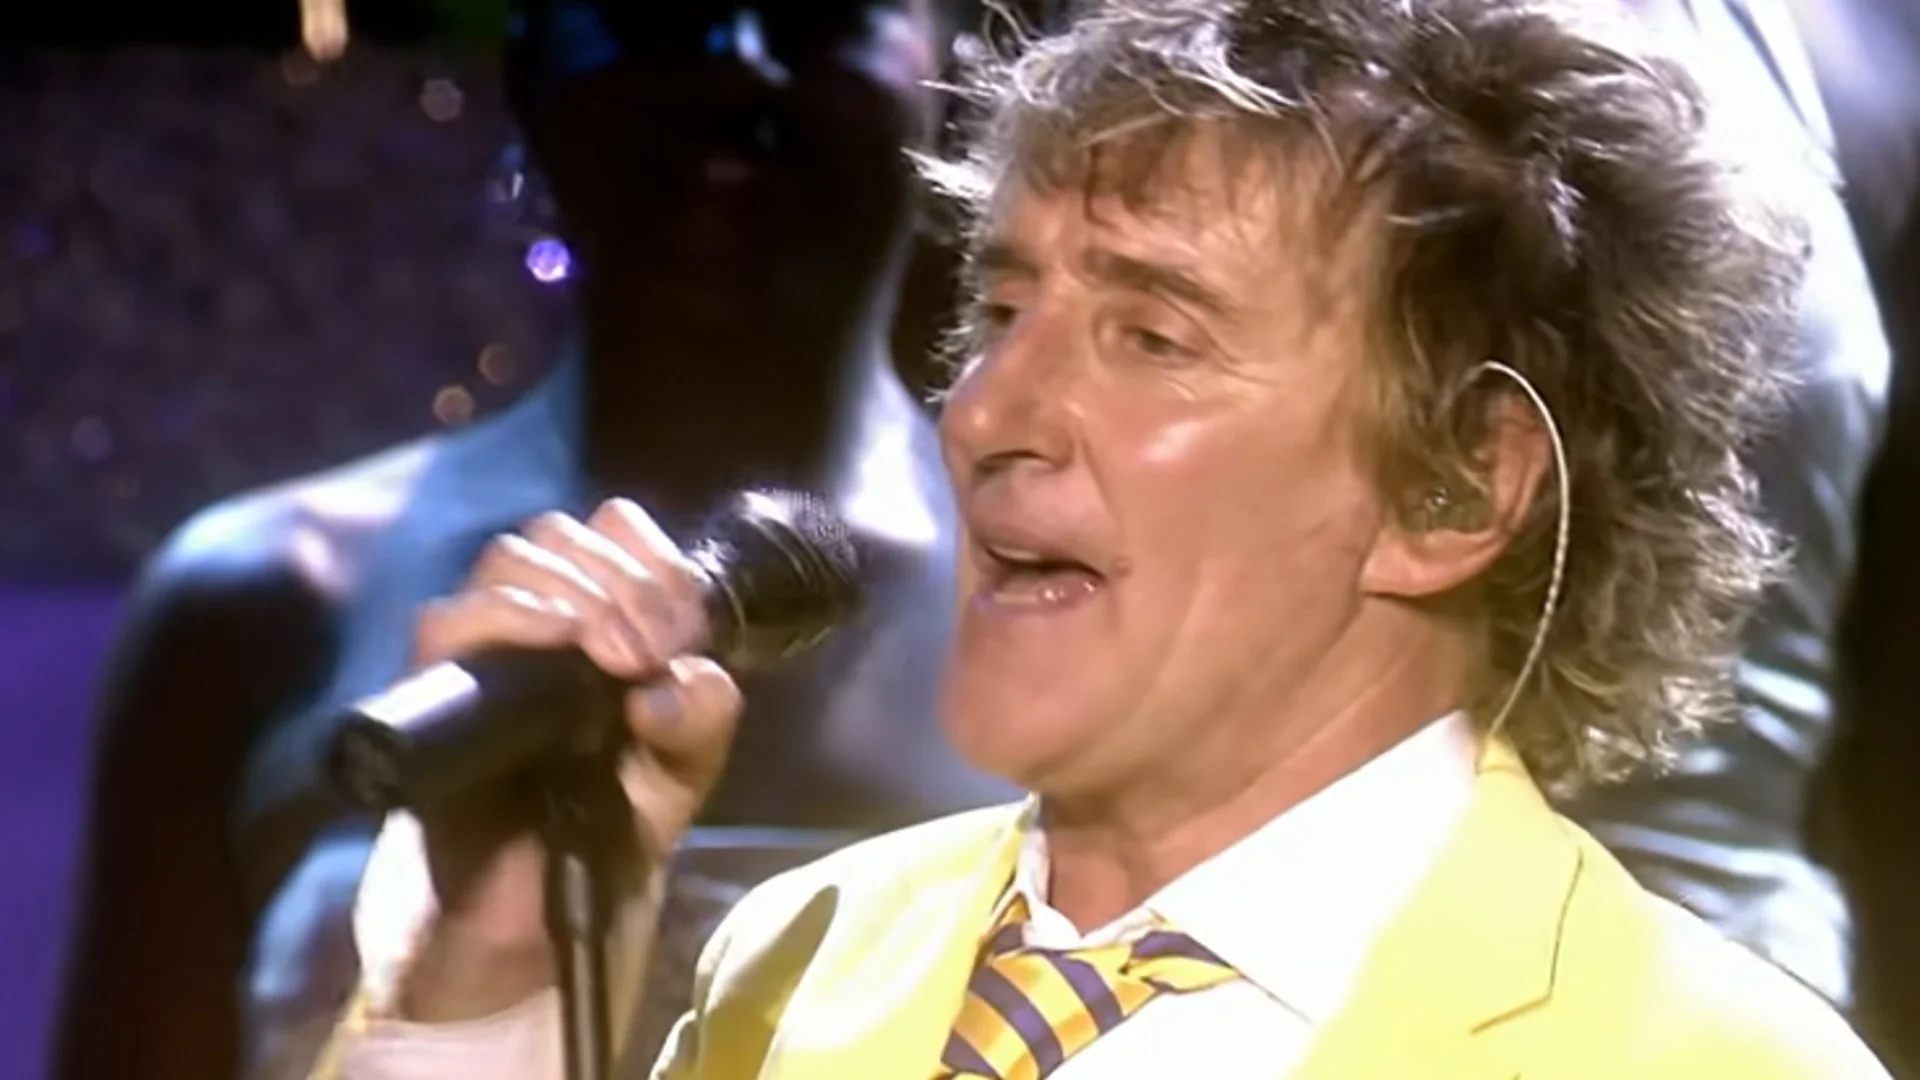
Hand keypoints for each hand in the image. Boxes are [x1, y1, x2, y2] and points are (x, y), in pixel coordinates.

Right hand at [396, 498, 741, 1020]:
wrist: (534, 901)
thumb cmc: (607, 821)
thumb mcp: (684, 769)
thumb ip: (702, 718)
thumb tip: (666, 683)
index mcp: (603, 611)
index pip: (614, 527)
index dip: (655, 558)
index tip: (687, 625)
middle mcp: (540, 612)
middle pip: (563, 532)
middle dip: (624, 580)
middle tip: (653, 649)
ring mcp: (483, 643)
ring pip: (511, 558)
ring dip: (578, 591)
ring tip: (617, 655)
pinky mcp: (436, 684)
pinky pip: (449, 619)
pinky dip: (510, 615)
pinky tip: (559, 641)